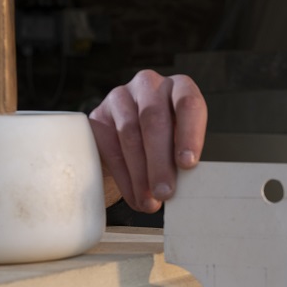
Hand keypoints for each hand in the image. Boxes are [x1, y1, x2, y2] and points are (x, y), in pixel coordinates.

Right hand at [89, 70, 206, 211]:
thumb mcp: (182, 142)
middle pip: (153, 120)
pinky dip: (123, 176)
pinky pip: (109, 146)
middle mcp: (149, 85)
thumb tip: (188, 187)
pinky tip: (133, 195)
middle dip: (160, 161)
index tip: (188, 164)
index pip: (188, 104)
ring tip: (149, 201)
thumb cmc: (167, 143)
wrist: (131, 140)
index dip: (189, 134)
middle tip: (164, 192)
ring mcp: (120, 97)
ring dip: (140, 174)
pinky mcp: (98, 115)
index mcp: (179, 87)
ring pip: (129, 133)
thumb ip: (185, 156)